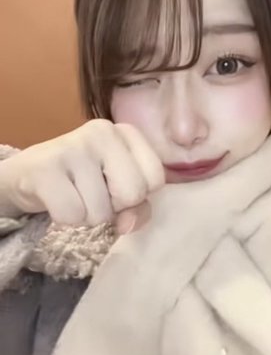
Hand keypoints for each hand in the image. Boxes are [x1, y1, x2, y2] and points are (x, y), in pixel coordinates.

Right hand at [0, 120, 164, 234]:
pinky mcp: (46, 167)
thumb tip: (128, 223)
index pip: (156, 178)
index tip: (114, 188)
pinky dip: (66, 219)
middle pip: (132, 193)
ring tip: (73, 196)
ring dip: (87, 216)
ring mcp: (73, 146)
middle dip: (114, 207)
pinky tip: (57, 199)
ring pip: (100, 211)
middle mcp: (103, 131)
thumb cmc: (83, 182)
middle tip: (93, 194)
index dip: (137, 195)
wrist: (28, 175)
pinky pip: (72, 215)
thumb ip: (137, 207)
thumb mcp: (118, 189)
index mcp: (126, 132)